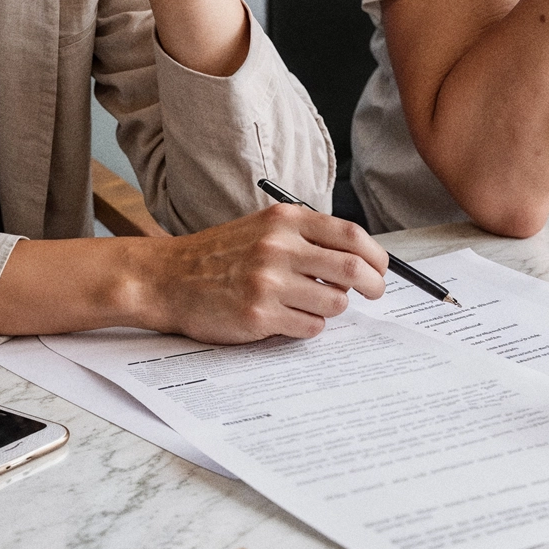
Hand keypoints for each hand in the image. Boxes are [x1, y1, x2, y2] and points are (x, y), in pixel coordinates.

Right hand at [135, 204, 388, 343]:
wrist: (167, 278)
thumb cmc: (218, 255)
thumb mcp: (262, 228)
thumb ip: (304, 237)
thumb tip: (356, 260)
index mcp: (284, 221)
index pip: (350, 234)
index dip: (376, 255)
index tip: (380, 269)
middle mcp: (278, 247)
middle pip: (351, 269)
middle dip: (373, 286)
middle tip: (374, 293)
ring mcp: (268, 282)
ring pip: (334, 303)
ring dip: (333, 309)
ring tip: (311, 305)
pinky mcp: (258, 315)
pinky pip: (309, 327)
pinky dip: (309, 326)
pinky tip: (289, 319)